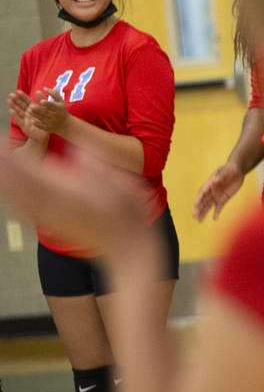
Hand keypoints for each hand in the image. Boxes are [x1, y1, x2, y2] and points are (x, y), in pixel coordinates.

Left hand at [0, 149, 147, 258]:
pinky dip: (11, 200)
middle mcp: (49, 205)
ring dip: (4, 183)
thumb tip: (80, 145)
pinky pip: (22, 211)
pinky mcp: (50, 224)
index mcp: (63, 191)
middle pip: (15, 185)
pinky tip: (8, 194)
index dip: (12, 158)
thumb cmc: (124, 212)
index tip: (0, 146)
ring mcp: (48, 216)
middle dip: (3, 169)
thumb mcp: (116, 182)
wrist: (123, 245)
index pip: (29, 171)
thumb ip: (93, 163)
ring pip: (15, 198)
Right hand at [8, 90, 47, 143]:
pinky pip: (19, 120)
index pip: (26, 101)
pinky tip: (11, 111)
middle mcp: (27, 114)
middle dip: (16, 100)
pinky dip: (15, 115)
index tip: (18, 91)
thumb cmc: (45, 123)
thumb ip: (43, 104)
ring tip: (9, 100)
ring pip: (18, 111)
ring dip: (13, 106)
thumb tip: (41, 94)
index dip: (22, 96)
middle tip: (11, 94)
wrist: (43, 135)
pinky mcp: (24, 126)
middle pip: (21, 105)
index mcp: (33, 110)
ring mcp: (25, 119)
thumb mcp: (45, 112)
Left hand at [29, 89, 68, 135]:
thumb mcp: (61, 101)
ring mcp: (51, 122)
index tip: (42, 101)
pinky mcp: (48, 128)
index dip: (47, 103)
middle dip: (39, 109)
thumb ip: (53, 93)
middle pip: (46, 112)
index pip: (52, 105)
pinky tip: (32, 120)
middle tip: (31, 106)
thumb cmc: (61, 110)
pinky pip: (42, 126)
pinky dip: (37, 124)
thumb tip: (44, 88)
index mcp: (58, 108)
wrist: (65, 125)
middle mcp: (55, 115)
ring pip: (42, 118)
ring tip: (29, 110)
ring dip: (36, 115)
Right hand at [193, 162, 245, 221]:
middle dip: (199, 209)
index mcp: (210, 183)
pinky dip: (216, 213)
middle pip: (203, 201)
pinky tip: (214, 219)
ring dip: (204, 212)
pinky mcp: (223, 199)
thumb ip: (221, 176)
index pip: (203, 192)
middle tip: (194, 216)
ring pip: (208, 205)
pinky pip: (219, 207)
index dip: (199, 199)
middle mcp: (212, 191)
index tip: (195, 205)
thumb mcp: (227, 170)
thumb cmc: (230, 168)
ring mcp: (217, 195)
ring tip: (199, 220)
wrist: (237, 170)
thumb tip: (214, 180)